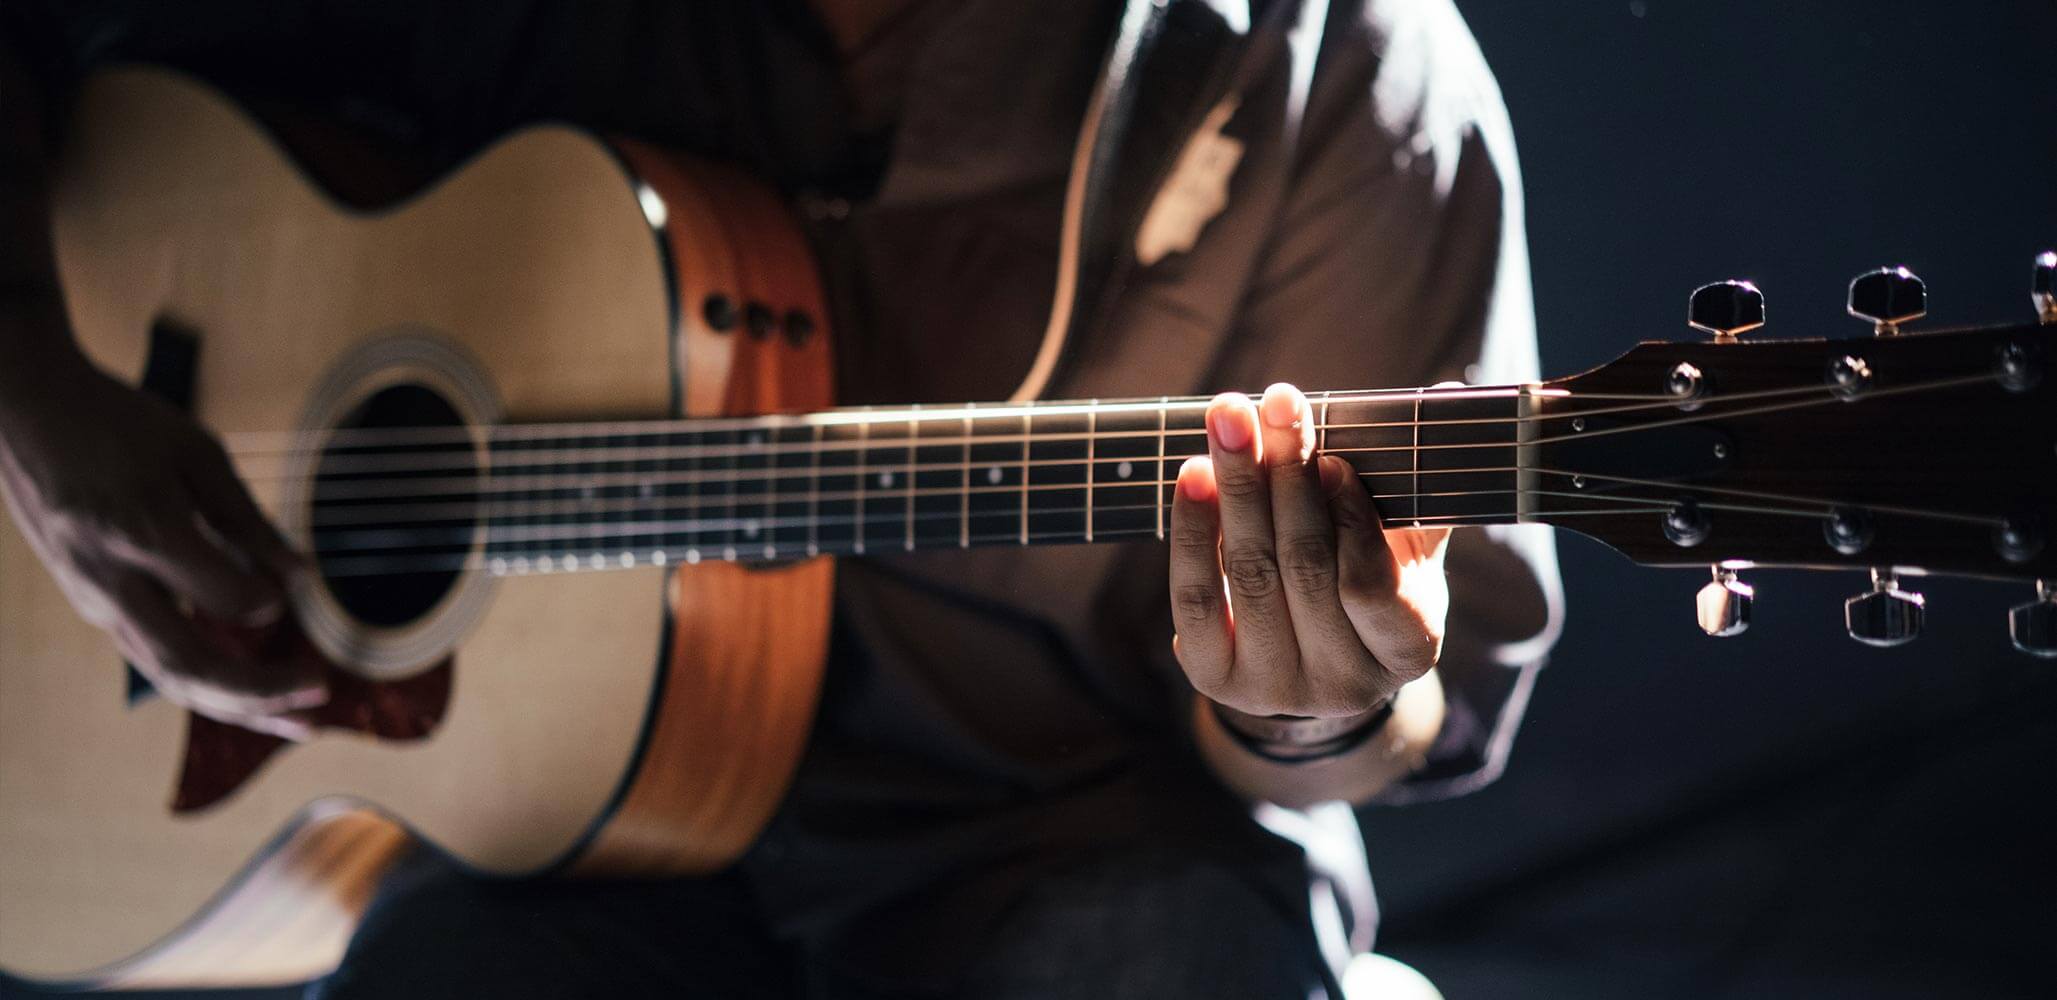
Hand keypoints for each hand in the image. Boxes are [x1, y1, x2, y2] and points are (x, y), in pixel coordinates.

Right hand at [0, 340, 324, 738]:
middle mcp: (112, 580)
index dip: (268, 601)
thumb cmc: (119, 424)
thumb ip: (247, 519)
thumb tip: (302, 577)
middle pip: (190, 664)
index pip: (223, 597)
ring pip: (170, 676)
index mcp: (143, 532)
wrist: (28, 414)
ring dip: (239, 706)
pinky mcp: (95, 607)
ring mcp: (96, 601)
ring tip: (302, 722)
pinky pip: (156, 660)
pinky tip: (255, 697)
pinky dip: (210, 685)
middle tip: (323, 694)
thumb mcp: (195, 453)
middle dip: (261, 693)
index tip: (298, 588)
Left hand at [1169, 383, 1450, 718]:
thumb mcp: (1405, 546)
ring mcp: (1274, 688)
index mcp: (1407, 650)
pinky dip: (1194, 530)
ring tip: (1229, 418)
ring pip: (1249, 574)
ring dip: (1236, 486)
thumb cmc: (1366, 580)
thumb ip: (1418, 484)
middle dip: (1287, 476)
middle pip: (1304, 568)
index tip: (1333, 459)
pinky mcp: (1215, 677)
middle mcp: (1342, 685)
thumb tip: (1448, 393)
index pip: (1372, 586)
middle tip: (1277, 402)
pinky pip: (1196, 597)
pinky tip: (1194, 473)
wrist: (1306, 654)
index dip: (1350, 521)